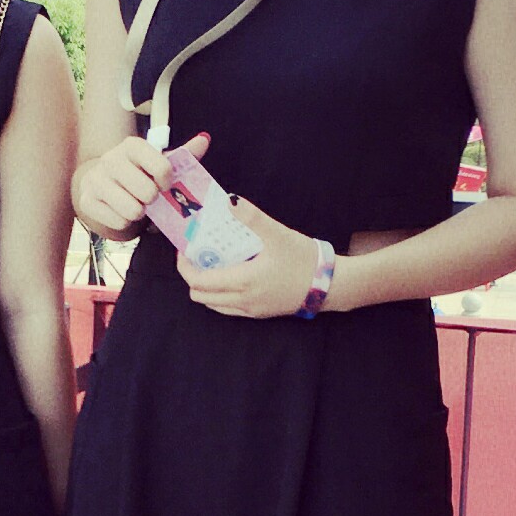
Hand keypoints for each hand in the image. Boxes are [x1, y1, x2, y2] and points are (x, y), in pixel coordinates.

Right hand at [74, 131, 208, 238]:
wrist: (104, 185)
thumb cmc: (138, 173)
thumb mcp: (159, 162)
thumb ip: (183, 154)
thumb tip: (204, 140)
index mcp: (132, 145)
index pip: (162, 167)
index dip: (167, 182)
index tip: (164, 184)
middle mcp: (110, 158)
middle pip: (147, 192)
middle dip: (152, 199)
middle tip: (147, 197)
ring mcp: (96, 179)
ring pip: (132, 210)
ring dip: (139, 212)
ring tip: (135, 204)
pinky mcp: (86, 200)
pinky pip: (118, 222)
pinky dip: (124, 222)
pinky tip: (121, 211)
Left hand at [178, 195, 338, 319]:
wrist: (331, 286)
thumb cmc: (305, 260)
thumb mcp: (278, 235)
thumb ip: (253, 218)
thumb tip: (230, 201)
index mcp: (242, 282)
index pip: (197, 281)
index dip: (184, 266)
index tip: (185, 249)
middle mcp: (242, 301)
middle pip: (200, 296)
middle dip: (192, 276)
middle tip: (197, 256)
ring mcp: (251, 310)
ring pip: (214, 304)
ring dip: (206, 287)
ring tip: (213, 264)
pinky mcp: (260, 313)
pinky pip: (229, 309)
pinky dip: (221, 295)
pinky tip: (232, 275)